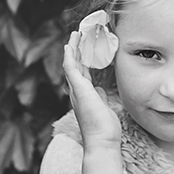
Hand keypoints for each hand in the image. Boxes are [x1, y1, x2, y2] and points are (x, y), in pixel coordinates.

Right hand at [63, 29, 121, 149]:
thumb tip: (100, 90)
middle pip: (75, 64)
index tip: (85, 45)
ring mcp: (76, 89)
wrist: (102, 141)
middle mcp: (77, 90)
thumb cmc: (105, 128)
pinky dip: (69, 55)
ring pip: (71, 63)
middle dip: (77, 48)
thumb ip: (100, 97)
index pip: (82, 71)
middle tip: (79, 33)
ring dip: (73, 47)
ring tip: (76, 33)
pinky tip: (69, 45)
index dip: (82, 57)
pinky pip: (70, 67)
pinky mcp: (78, 88)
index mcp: (84, 93)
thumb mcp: (104, 108)